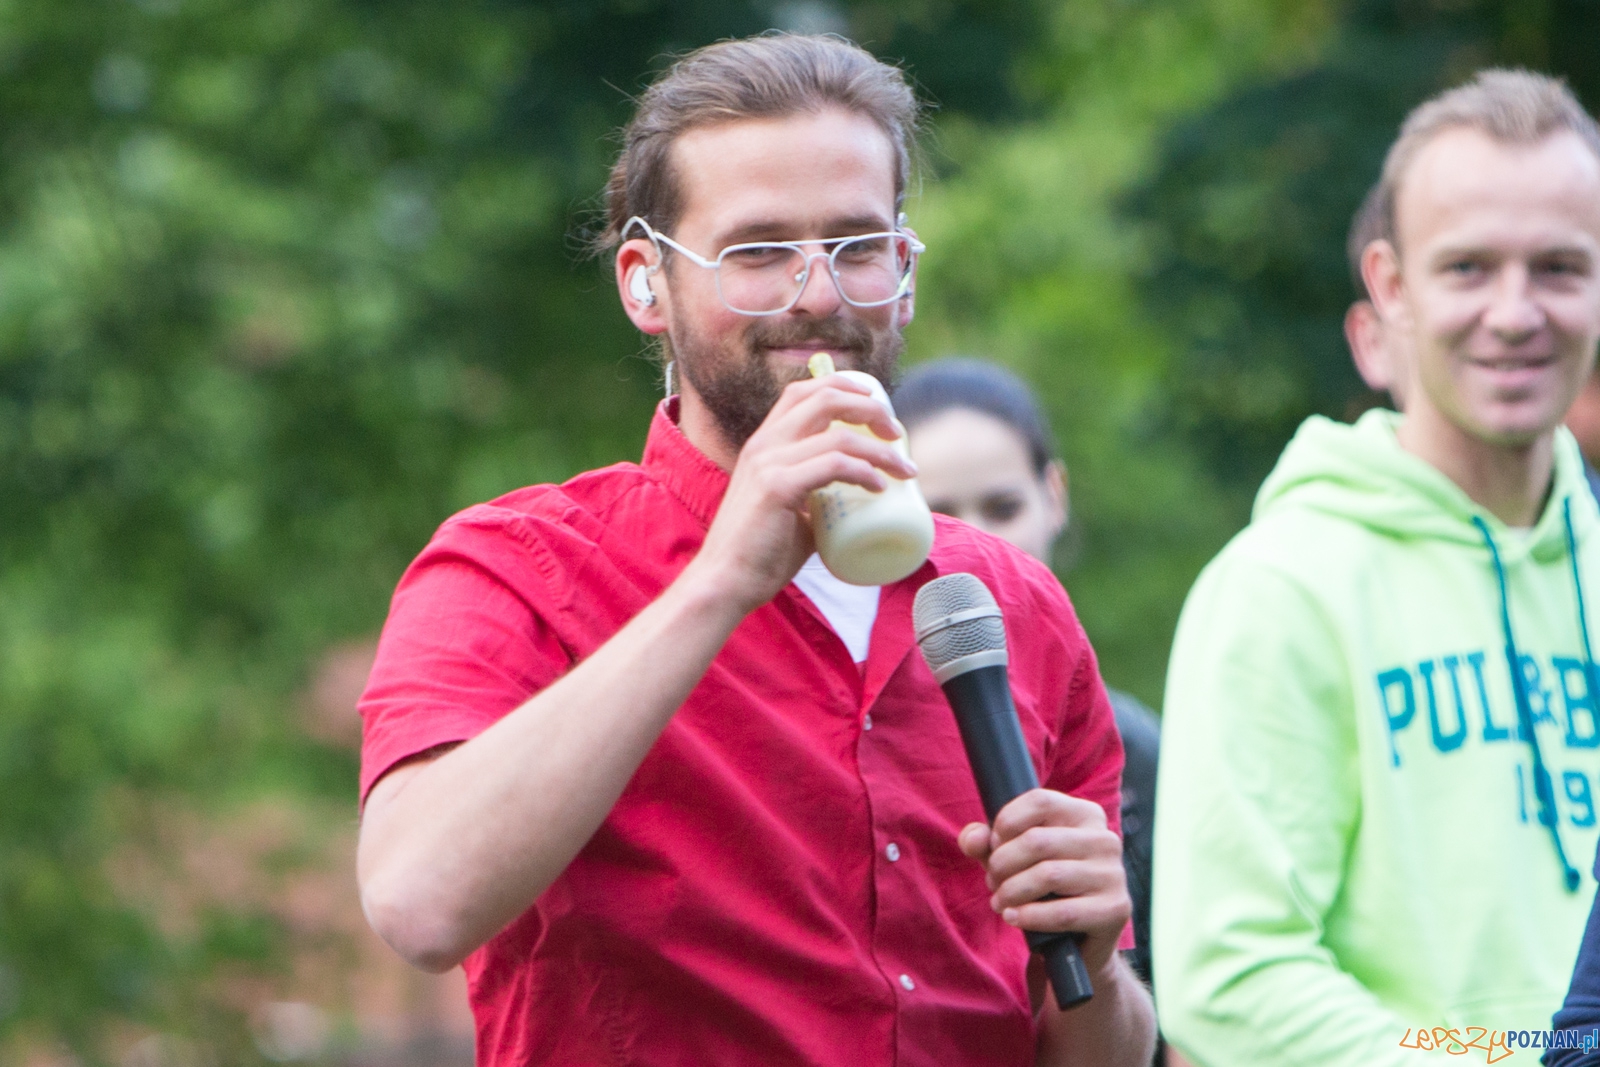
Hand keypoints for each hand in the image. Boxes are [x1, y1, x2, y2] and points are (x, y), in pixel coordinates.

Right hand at [687, 374, 915, 613]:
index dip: (845, 388)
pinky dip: (864, 471)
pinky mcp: (777, 488)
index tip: (877, 407)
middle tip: (896, 433)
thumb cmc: (760, 553)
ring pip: (838, 436)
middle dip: (870, 408)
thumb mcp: (791, 510)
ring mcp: (769, 463)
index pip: (804, 391)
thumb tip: (857, 503)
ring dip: (880, 450)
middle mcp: (764, 444)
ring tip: (904, 470)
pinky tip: (879, 488)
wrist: (726, 582)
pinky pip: (834, 466)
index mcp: (764, 443)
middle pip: (825, 398)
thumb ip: (818, 498)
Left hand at [957, 788, 1129, 979]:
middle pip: (1038, 840)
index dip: (1006, 823)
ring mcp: (1114, 874)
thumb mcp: (1011, 860)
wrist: (1076, 943)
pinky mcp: (1115, 909)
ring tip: (1000, 901)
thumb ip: (986, 843)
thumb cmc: (1042, 889)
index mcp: (1086, 814)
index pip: (1040, 801)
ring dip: (1012, 891)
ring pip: (1048, 875)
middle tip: (992, 882)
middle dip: (1002, 863)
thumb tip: (973, 838)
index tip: (994, 846)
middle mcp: (1105, 839)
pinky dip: (1029, 916)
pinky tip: (1013, 917)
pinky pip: (1063, 912)